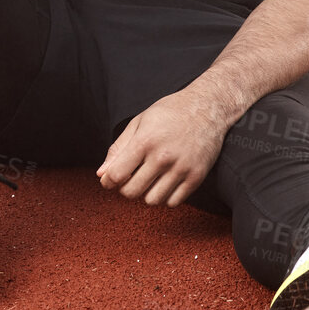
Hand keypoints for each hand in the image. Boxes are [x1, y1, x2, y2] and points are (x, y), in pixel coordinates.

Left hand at [97, 90, 229, 206]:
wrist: (208, 107)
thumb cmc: (170, 112)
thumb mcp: (140, 122)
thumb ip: (118, 148)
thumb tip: (101, 175)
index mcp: (145, 140)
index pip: (117, 175)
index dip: (108, 181)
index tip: (110, 179)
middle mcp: (163, 156)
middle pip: (132, 192)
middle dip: (126, 188)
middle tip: (132, 177)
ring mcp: (181, 168)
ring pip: (152, 201)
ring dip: (147, 193)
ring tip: (151, 178)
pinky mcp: (196, 177)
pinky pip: (173, 202)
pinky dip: (166, 196)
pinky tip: (167, 181)